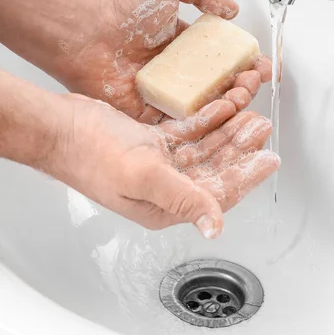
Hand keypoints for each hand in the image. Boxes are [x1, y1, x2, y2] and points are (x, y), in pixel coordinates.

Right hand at [50, 94, 278, 236]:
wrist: (61, 128)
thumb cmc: (90, 154)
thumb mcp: (143, 177)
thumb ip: (183, 198)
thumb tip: (214, 227)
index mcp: (165, 205)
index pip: (218, 194)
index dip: (246, 176)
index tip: (269, 160)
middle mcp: (165, 187)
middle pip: (215, 168)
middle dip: (241, 149)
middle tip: (263, 129)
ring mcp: (159, 163)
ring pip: (204, 148)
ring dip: (228, 132)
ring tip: (250, 116)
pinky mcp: (151, 143)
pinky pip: (187, 132)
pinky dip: (206, 120)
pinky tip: (222, 108)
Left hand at [56, 0, 271, 122]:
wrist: (87, 28)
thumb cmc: (122, 2)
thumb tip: (231, 9)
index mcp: (186, 43)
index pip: (225, 58)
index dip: (247, 62)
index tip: (261, 63)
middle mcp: (179, 71)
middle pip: (222, 86)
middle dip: (245, 84)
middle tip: (251, 80)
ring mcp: (166, 94)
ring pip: (208, 108)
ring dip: (232, 104)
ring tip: (242, 95)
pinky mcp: (152, 114)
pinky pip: (184, 124)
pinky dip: (207, 123)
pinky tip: (222, 114)